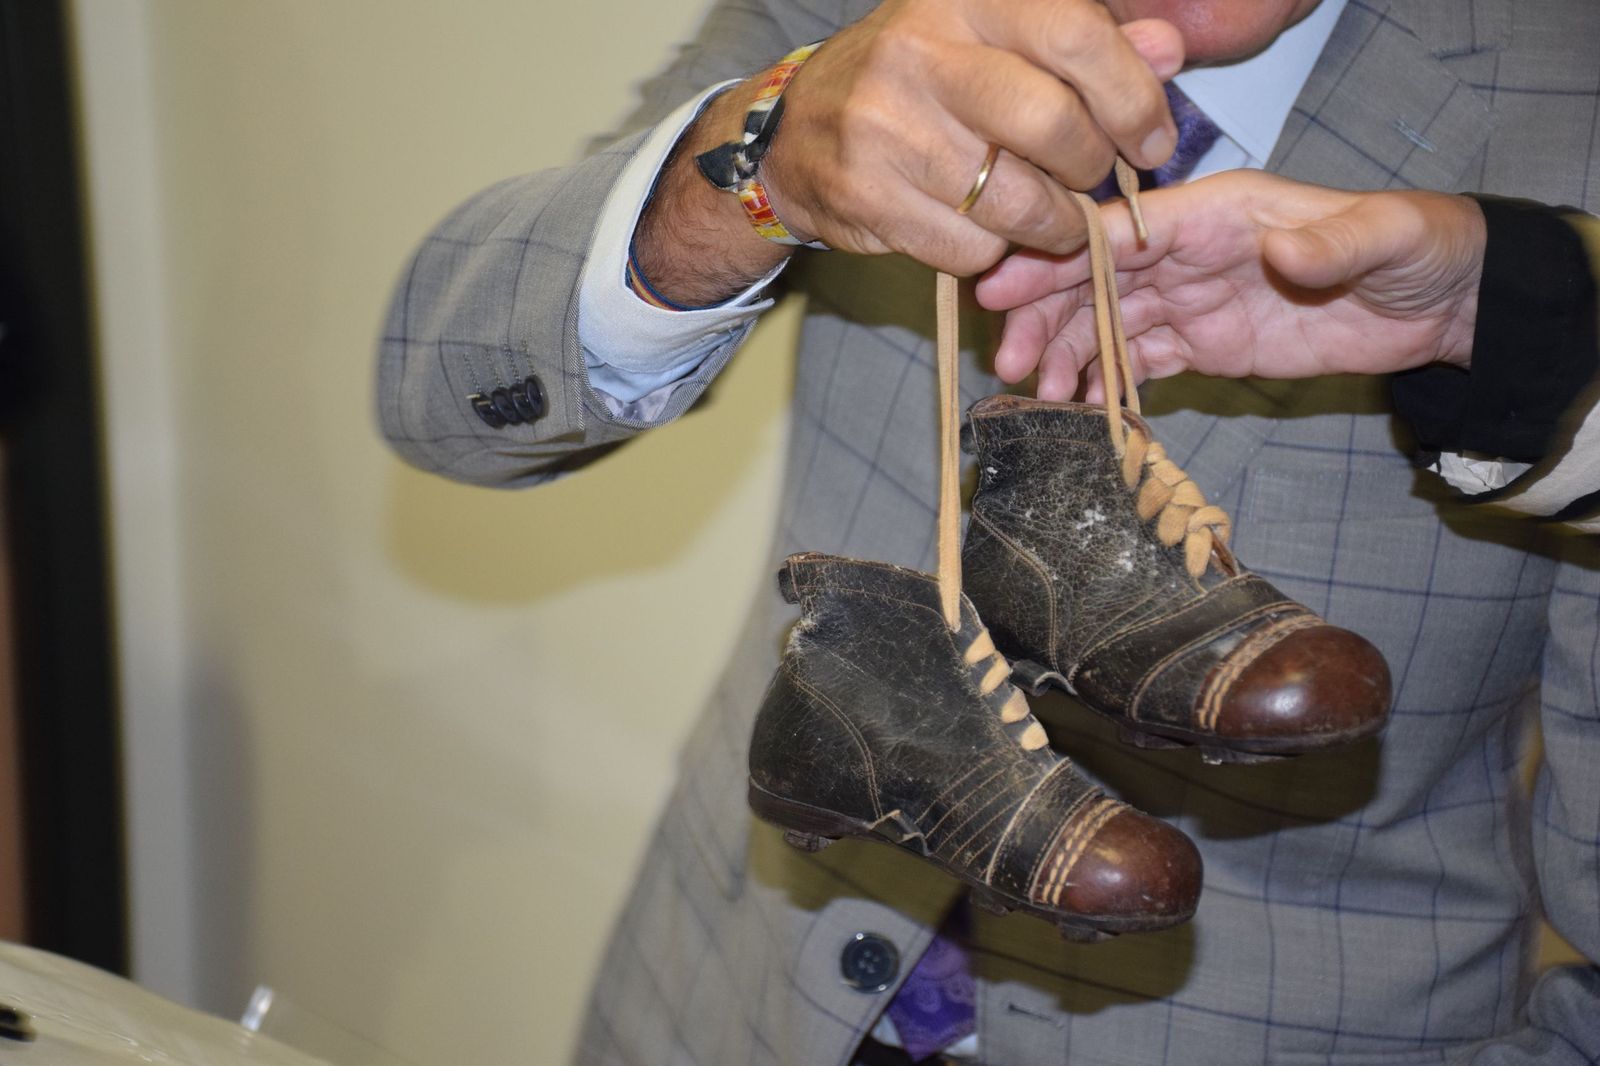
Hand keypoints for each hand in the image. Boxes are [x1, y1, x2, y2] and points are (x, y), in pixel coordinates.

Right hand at [765, 0, 1182, 273]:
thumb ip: (1088, 44)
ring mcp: (886, 125)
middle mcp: (921, 50)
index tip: (1152, 142)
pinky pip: (967, 248)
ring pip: (1014, 201)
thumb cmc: (918, 80)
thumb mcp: (999, 40)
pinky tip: (981, 229)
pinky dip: (991, 253)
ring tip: (1049, 218)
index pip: (1077, 37)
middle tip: (1088, 181)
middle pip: (1052, 124)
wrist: (796, 132)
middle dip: (1090, 169)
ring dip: (1051, 225)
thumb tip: (1170, 50)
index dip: (1133, 98)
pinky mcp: (864, 193)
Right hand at [974, 171, 1486, 400]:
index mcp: (1215, 212)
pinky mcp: (1202, 345)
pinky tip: (1074, 407)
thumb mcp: (1384, 236)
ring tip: (1036, 394)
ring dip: (1064, 355)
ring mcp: (1190, 300)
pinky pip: (1137, 362)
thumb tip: (1286, 255)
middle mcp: (1187, 252)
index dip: (1059, 257)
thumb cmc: (1413, 247)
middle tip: (1010, 362)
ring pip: (1104, 323)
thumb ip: (1331, 245)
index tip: (1005, 287)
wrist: (1439, 301)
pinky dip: (1103, 382)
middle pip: (1094, 279)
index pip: (1121, 231)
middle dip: (1045, 315)